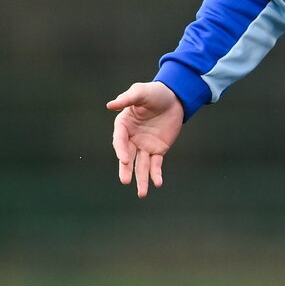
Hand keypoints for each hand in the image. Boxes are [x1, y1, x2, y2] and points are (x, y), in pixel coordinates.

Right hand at [106, 81, 183, 196]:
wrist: (174, 97)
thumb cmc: (154, 93)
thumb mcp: (141, 92)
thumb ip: (127, 98)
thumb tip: (110, 105)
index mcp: (124, 125)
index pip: (119, 140)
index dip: (121, 150)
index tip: (124, 159)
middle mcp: (132, 139)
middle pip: (127, 157)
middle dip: (126, 170)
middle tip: (125, 181)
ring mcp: (144, 146)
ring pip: (141, 165)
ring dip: (141, 179)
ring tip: (142, 193)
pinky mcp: (158, 150)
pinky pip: (156, 164)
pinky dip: (156, 174)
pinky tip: (158, 183)